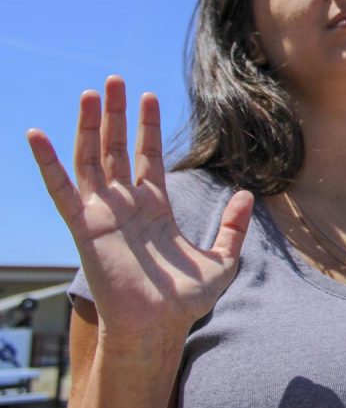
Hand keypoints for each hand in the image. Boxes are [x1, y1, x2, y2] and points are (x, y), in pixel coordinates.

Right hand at [27, 76, 252, 344]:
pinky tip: (37, 134)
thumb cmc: (186, 300)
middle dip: (114, 115)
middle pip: (116, 149)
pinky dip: (48, 163)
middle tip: (114, 80)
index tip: (147, 96)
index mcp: (155, 208)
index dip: (146, 127)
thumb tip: (246, 195)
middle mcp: (127, 206)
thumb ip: (233, 227)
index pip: (148, 156)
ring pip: (91, 160)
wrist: (158, 327)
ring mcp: (104, 214)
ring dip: (88, 126)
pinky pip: (62, 191)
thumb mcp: (222, 259)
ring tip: (90, 92)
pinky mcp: (85, 228)